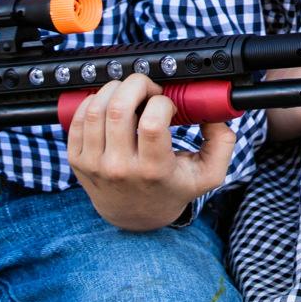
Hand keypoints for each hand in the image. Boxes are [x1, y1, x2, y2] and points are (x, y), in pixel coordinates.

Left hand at [66, 73, 233, 231]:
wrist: (135, 216)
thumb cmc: (170, 188)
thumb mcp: (207, 174)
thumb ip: (222, 143)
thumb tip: (215, 114)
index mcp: (154, 170)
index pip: (152, 123)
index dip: (162, 102)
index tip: (167, 106)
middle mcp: (120, 168)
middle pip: (119, 108)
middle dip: (137, 85)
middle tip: (147, 90)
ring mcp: (95, 164)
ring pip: (96, 109)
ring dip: (114, 89)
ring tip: (128, 94)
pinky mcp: (77, 161)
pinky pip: (77, 120)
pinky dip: (92, 103)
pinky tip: (107, 104)